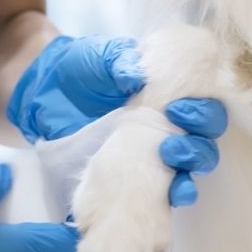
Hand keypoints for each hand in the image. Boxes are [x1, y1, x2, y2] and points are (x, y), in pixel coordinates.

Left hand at [8, 35, 229, 207]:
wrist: (46, 93)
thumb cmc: (81, 68)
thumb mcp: (100, 57)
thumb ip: (119, 60)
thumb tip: (137, 74)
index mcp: (170, 92)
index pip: (206, 103)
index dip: (204, 109)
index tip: (178, 108)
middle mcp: (170, 122)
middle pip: (206, 138)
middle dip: (199, 141)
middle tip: (171, 139)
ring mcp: (154, 151)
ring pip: (193, 164)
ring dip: (191, 167)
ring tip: (171, 159)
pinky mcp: (136, 174)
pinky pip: (166, 189)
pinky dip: (176, 194)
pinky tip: (176, 195)